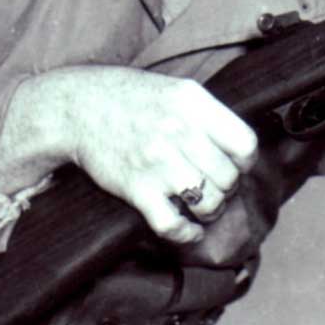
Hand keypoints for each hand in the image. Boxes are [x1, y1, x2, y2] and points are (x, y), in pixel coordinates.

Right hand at [13, 67, 258, 247]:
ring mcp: (157, 162)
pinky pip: (173, 224)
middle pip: (228, 178)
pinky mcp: (136, 188)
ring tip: (202, 206)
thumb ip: (210, 115)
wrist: (79, 108)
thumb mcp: (178, 91)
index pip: (245, 145)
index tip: (235, 166)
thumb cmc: (133, 99)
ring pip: (209, 203)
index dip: (245, 162)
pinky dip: (186, 234)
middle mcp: (178, 131)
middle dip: (227, 189)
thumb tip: (242, 151)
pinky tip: (188, 229)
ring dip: (210, 212)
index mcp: (194, 104)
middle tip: (214, 187)